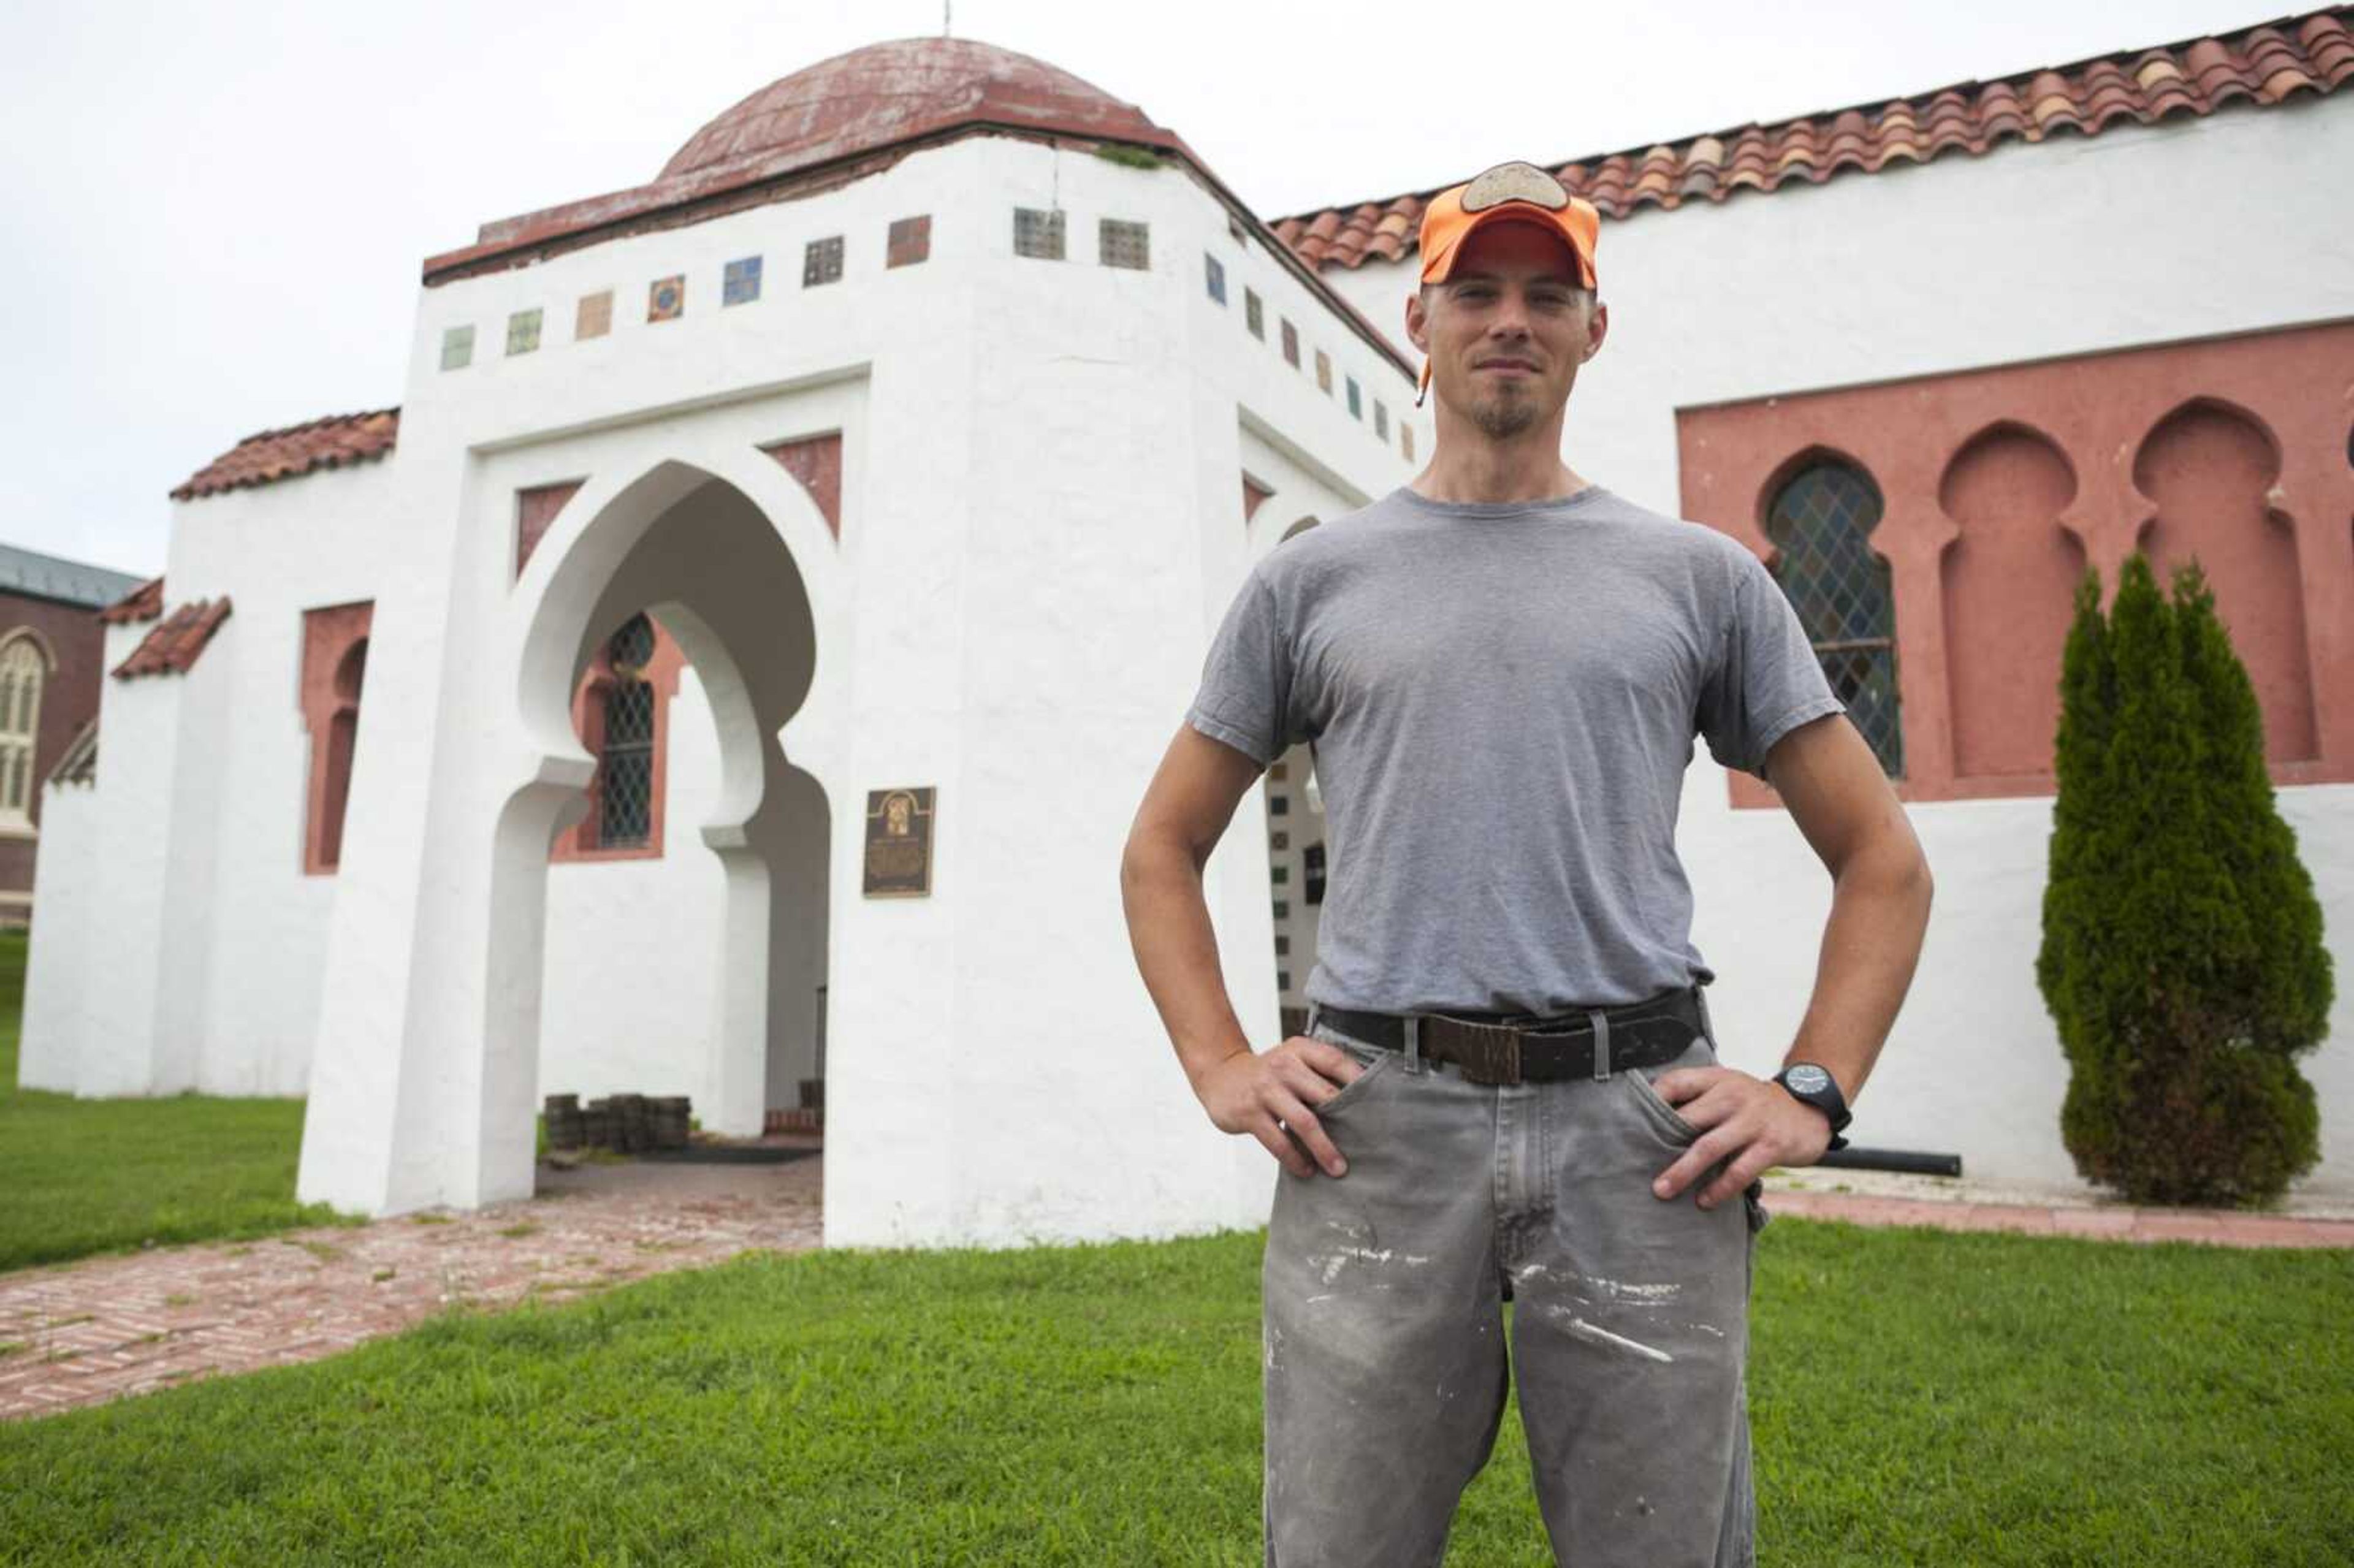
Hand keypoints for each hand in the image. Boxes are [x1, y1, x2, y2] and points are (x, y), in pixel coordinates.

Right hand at [1193, 1035, 1367, 1179]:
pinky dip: (1295, 1159)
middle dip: (1348, 1122)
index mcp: (1299, 1050)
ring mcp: (1265, 1089)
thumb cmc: (1268, 1075)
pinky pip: (1278, 1141)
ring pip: (1304, 1122)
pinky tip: (1306, 1170)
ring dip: (1324, 1148)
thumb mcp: (1291, 1061)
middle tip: (1367, 1146)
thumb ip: (1318, 1076)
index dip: (1358, 1080)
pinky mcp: (1249, 1113)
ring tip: (1338, 1168)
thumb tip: (1359, 1106)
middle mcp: (1283, 1066)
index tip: (1378, 1103)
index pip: (1335, 1061)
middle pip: (1324, 1095)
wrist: (1219, 1076)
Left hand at [1647, 1066, 1833, 1209]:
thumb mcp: (1729, 1088)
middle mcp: (1733, 1096)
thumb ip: (1699, 1099)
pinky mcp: (1771, 1145)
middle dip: (1659, 1144)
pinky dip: (1720, 1188)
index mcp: (1718, 1079)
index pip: (1677, 1082)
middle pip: (1686, 1119)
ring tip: (1663, 1191)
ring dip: (1683, 1172)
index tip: (1629, 1122)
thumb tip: (1653, 1122)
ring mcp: (1752, 1120)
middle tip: (1634, 1166)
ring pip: (1708, 1148)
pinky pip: (1739, 1170)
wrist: (1810, 1110)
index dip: (1652, 1099)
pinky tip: (1705, 1201)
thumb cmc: (1755, 1105)